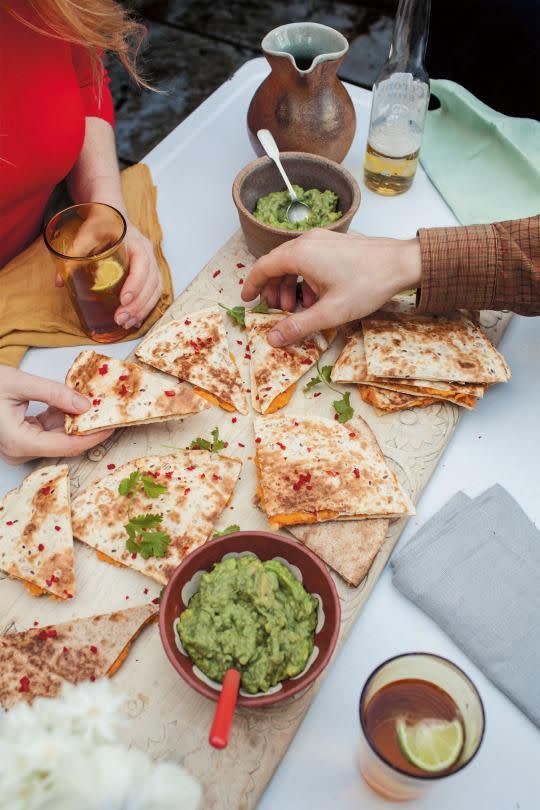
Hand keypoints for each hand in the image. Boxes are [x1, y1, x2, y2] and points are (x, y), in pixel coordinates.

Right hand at [0, 366, 112, 464]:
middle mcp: (20, 451)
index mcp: (19, 442)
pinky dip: (63, 416)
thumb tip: (86, 404)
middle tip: (110, 410)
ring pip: (59, 436)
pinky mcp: (22, 438)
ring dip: (77, 419)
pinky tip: (75, 400)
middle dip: (88, 427)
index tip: (113, 425)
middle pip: (65, 443)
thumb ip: (54, 393)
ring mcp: (21, 446)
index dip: (93, 437)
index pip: (67, 446)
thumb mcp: (19, 383)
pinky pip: (49, 430)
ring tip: (97, 402)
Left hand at [55, 221, 161, 331]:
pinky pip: (153, 293)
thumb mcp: (86, 233)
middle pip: (151, 283)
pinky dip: (146, 308)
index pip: (142, 266)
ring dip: (142, 310)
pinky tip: (135, 320)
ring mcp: (151, 264)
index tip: (123, 300)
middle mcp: (148, 254)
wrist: (111, 212)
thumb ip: (74, 254)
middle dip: (137, 305)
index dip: (135, 285)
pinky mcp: (148, 273)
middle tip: (121, 319)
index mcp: (137, 243)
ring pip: (154, 290)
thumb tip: (60, 281)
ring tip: (127, 323)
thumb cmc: (101, 222)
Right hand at [241, 229, 420, 345]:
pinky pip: (310, 259)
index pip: (263, 267)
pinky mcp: (335, 244)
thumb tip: (272, 338)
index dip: (252, 285)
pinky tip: (317, 298)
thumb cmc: (367, 284)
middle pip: (277, 264)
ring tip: (298, 309)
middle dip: (273, 290)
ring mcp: (323, 240)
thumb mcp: (329, 312)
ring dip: (290, 286)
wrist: (402, 263)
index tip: (247, 300)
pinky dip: (305, 279)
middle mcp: (307, 241)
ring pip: (294, 263)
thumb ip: (297, 326)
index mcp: (299, 254)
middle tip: (277, 312)